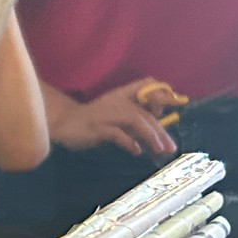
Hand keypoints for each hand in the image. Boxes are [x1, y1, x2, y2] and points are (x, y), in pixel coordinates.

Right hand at [51, 80, 178, 157]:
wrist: (63, 122)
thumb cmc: (91, 119)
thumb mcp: (115, 113)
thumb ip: (133, 116)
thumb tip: (156, 124)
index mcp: (122, 96)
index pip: (146, 86)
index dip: (162, 94)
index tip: (174, 106)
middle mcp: (117, 102)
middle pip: (145, 113)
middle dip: (161, 130)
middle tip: (171, 147)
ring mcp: (107, 115)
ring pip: (136, 121)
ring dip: (150, 136)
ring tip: (160, 150)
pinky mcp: (97, 128)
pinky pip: (117, 134)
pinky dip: (128, 142)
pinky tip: (137, 151)